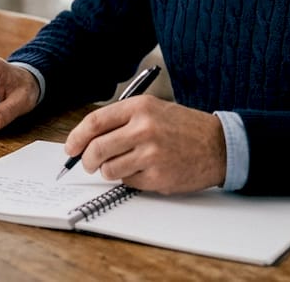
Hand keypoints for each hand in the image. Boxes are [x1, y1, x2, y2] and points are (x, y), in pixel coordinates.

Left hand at [64, 96, 225, 194]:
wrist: (218, 145)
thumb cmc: (183, 127)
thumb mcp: (153, 109)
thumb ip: (121, 121)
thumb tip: (87, 139)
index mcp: (140, 107)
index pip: (95, 122)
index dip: (77, 137)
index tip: (71, 147)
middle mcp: (144, 129)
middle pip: (96, 149)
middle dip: (87, 160)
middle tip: (89, 163)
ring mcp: (151, 154)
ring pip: (109, 169)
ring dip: (110, 170)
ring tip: (125, 164)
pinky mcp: (158, 177)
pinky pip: (128, 182)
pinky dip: (130, 179)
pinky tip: (146, 170)